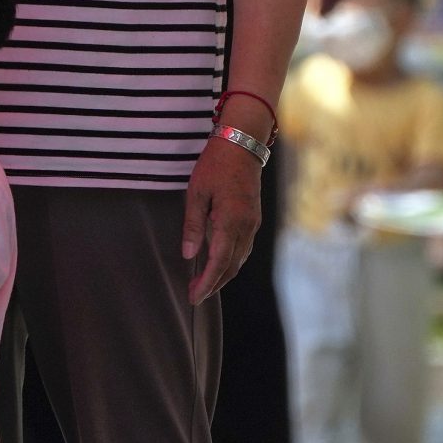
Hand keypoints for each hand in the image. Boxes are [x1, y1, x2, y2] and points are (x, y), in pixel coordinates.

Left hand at [183, 131, 265, 303]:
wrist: (242, 145)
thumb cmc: (215, 166)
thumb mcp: (196, 193)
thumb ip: (193, 226)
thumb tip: (188, 255)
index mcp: (230, 221)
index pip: (219, 262)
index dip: (207, 283)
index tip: (194, 297)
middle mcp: (246, 226)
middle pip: (231, 266)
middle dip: (214, 284)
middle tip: (195, 296)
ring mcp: (253, 224)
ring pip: (239, 259)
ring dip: (223, 275)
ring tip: (204, 285)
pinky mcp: (254, 219)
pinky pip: (244, 248)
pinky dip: (231, 262)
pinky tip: (219, 265)